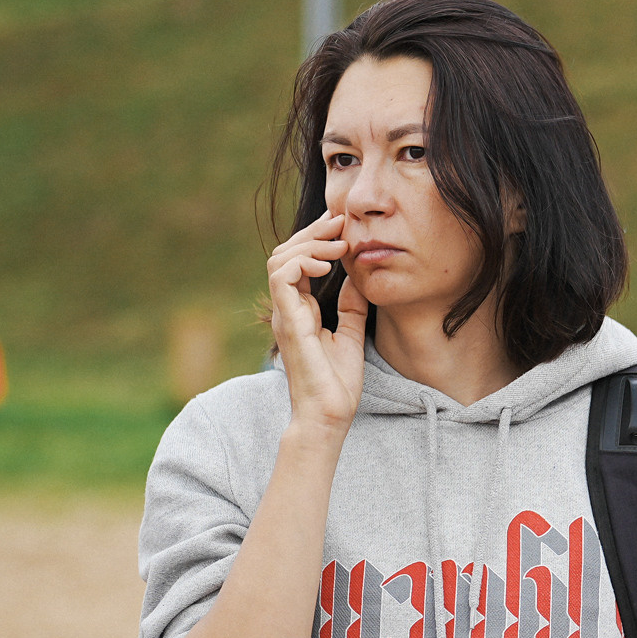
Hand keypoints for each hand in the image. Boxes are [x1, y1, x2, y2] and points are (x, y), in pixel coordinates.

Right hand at [266, 211, 368, 436]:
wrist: (328, 415)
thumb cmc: (336, 384)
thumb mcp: (350, 335)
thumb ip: (351, 306)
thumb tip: (357, 277)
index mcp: (299, 310)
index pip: (297, 262)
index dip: (317, 240)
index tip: (344, 227)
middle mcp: (287, 309)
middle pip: (284, 254)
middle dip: (312, 232)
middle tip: (341, 222)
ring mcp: (284, 314)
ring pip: (279, 260)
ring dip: (310, 244)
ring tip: (340, 244)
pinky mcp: (288, 322)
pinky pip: (282, 277)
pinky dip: (304, 262)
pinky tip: (329, 265)